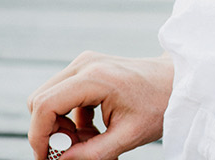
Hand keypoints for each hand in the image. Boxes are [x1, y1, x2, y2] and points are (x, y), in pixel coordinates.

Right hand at [27, 51, 173, 159]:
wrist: (176, 81)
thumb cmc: (158, 105)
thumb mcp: (128, 136)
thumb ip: (93, 153)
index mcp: (95, 77)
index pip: (45, 105)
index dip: (39, 135)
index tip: (47, 157)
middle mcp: (85, 64)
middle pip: (40, 101)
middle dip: (48, 131)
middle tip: (70, 151)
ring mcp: (85, 63)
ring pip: (49, 98)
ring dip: (60, 125)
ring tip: (90, 140)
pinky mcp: (87, 68)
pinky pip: (62, 96)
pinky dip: (69, 117)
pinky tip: (94, 129)